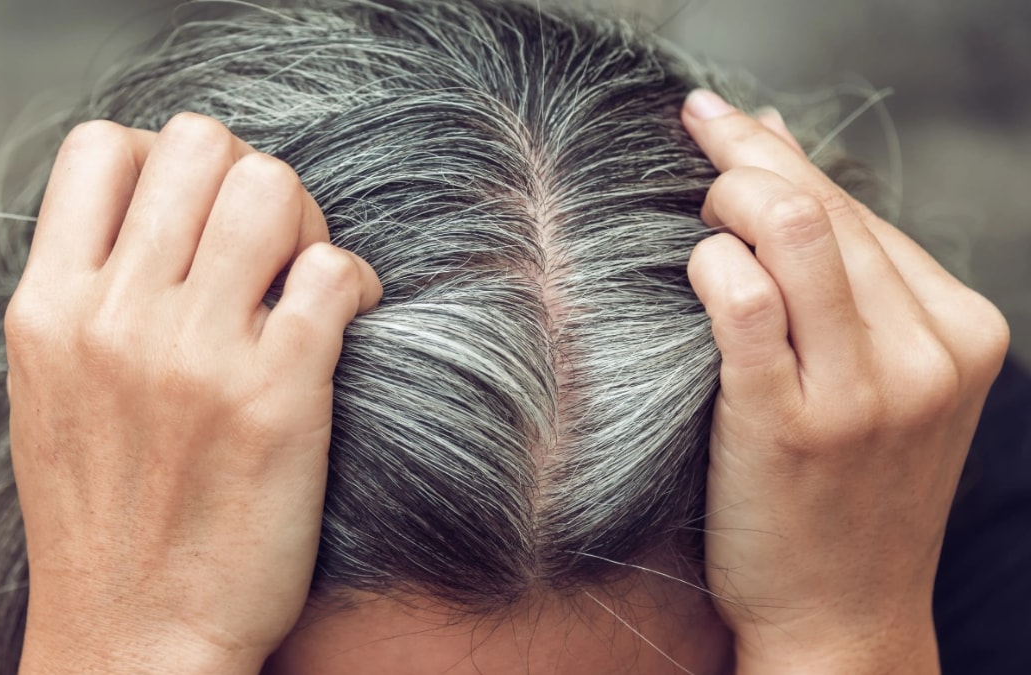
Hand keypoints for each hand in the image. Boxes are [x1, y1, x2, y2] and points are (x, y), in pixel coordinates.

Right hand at [5, 113, 381, 673]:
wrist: (135, 637)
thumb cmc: (102, 516)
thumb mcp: (51, 389)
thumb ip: (87, 295)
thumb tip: (157, 214)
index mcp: (48, 308)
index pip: (102, 146)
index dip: (163, 160)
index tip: (193, 218)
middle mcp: (116, 317)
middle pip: (200, 143)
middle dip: (245, 177)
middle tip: (264, 244)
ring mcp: (196, 354)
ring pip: (272, 187)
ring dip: (303, 220)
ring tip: (302, 277)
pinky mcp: (277, 396)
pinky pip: (332, 272)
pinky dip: (352, 279)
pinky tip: (342, 318)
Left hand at [683, 91, 1008, 673]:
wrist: (842, 615)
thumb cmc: (846, 490)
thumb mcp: (879, 376)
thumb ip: (842, 272)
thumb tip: (776, 150)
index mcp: (959, 329)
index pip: (857, 207)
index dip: (781, 154)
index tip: (729, 124)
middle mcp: (925, 352)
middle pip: (823, 206)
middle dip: (744, 157)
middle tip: (694, 145)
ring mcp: (865, 391)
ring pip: (792, 230)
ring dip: (726, 198)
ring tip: (695, 212)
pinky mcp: (792, 425)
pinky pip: (744, 301)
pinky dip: (709, 265)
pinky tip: (692, 269)